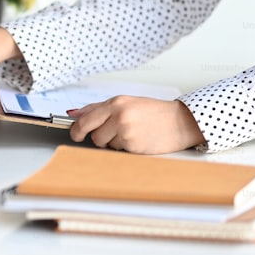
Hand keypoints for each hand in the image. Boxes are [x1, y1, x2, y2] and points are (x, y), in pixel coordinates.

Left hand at [67, 96, 204, 153]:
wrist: (181, 121)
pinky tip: (138, 139)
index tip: (76, 135)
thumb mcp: (126, 103)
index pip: (85, 120)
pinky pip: (119, 151)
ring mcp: (126, 132)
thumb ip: (98, 108)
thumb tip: (73, 114)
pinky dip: (125, 148)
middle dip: (99, 137)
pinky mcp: (133, 146)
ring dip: (114, 142)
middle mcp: (119, 116)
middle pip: (94, 135)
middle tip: (114, 132)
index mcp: (116, 103)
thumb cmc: (153, 112)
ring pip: (106, 144)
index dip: (77, 130)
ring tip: (132, 133)